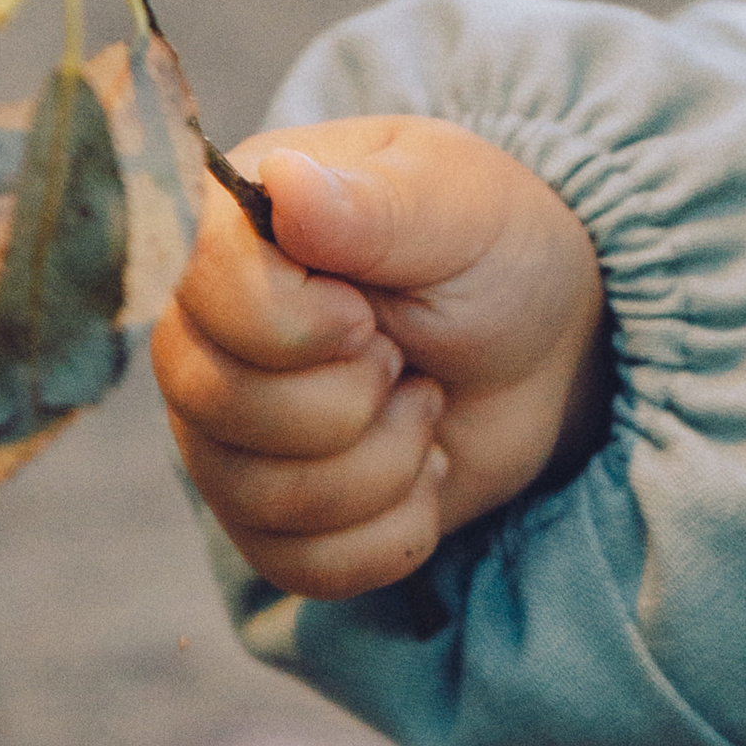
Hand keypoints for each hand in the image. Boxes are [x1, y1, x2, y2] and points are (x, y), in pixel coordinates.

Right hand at [150, 119, 605, 597]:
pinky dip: (391, 529)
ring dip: (386, 463)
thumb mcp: (457, 206)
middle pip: (223, 407)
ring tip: (420, 402)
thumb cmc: (492, 248)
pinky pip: (299, 566)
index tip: (369, 312)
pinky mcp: (267, 516)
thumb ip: (373, 203)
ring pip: (264, 498)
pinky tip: (419, 467)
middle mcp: (202, 333)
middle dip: (353, 398)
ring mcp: (225, 433)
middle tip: (402, 355)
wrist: (543, 341)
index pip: (203, 290)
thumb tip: (286, 179)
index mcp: (233, 227)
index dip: (301, 325)